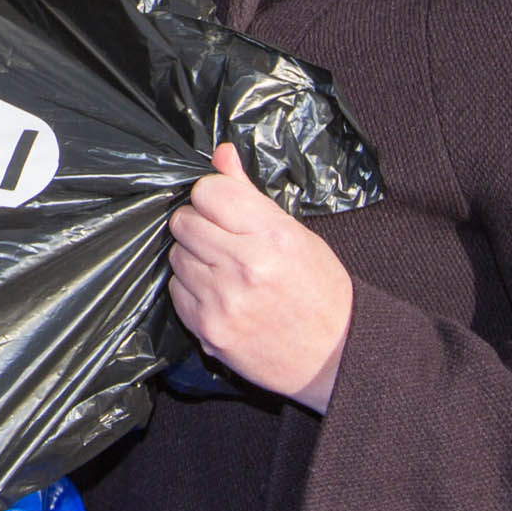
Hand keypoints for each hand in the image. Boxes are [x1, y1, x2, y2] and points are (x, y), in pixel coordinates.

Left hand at [172, 140, 356, 410]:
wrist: (334, 356)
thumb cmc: (320, 291)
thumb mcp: (297, 234)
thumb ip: (250, 195)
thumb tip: (221, 154)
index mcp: (272, 236)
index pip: (208, 191)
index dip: (213, 197)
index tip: (224, 208)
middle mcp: (244, 266)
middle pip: (184, 221)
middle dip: (199, 224)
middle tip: (224, 239)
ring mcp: (223, 301)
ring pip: (176, 256)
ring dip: (194, 258)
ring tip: (225, 269)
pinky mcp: (208, 330)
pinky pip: (177, 291)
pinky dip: (192, 289)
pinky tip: (220, 295)